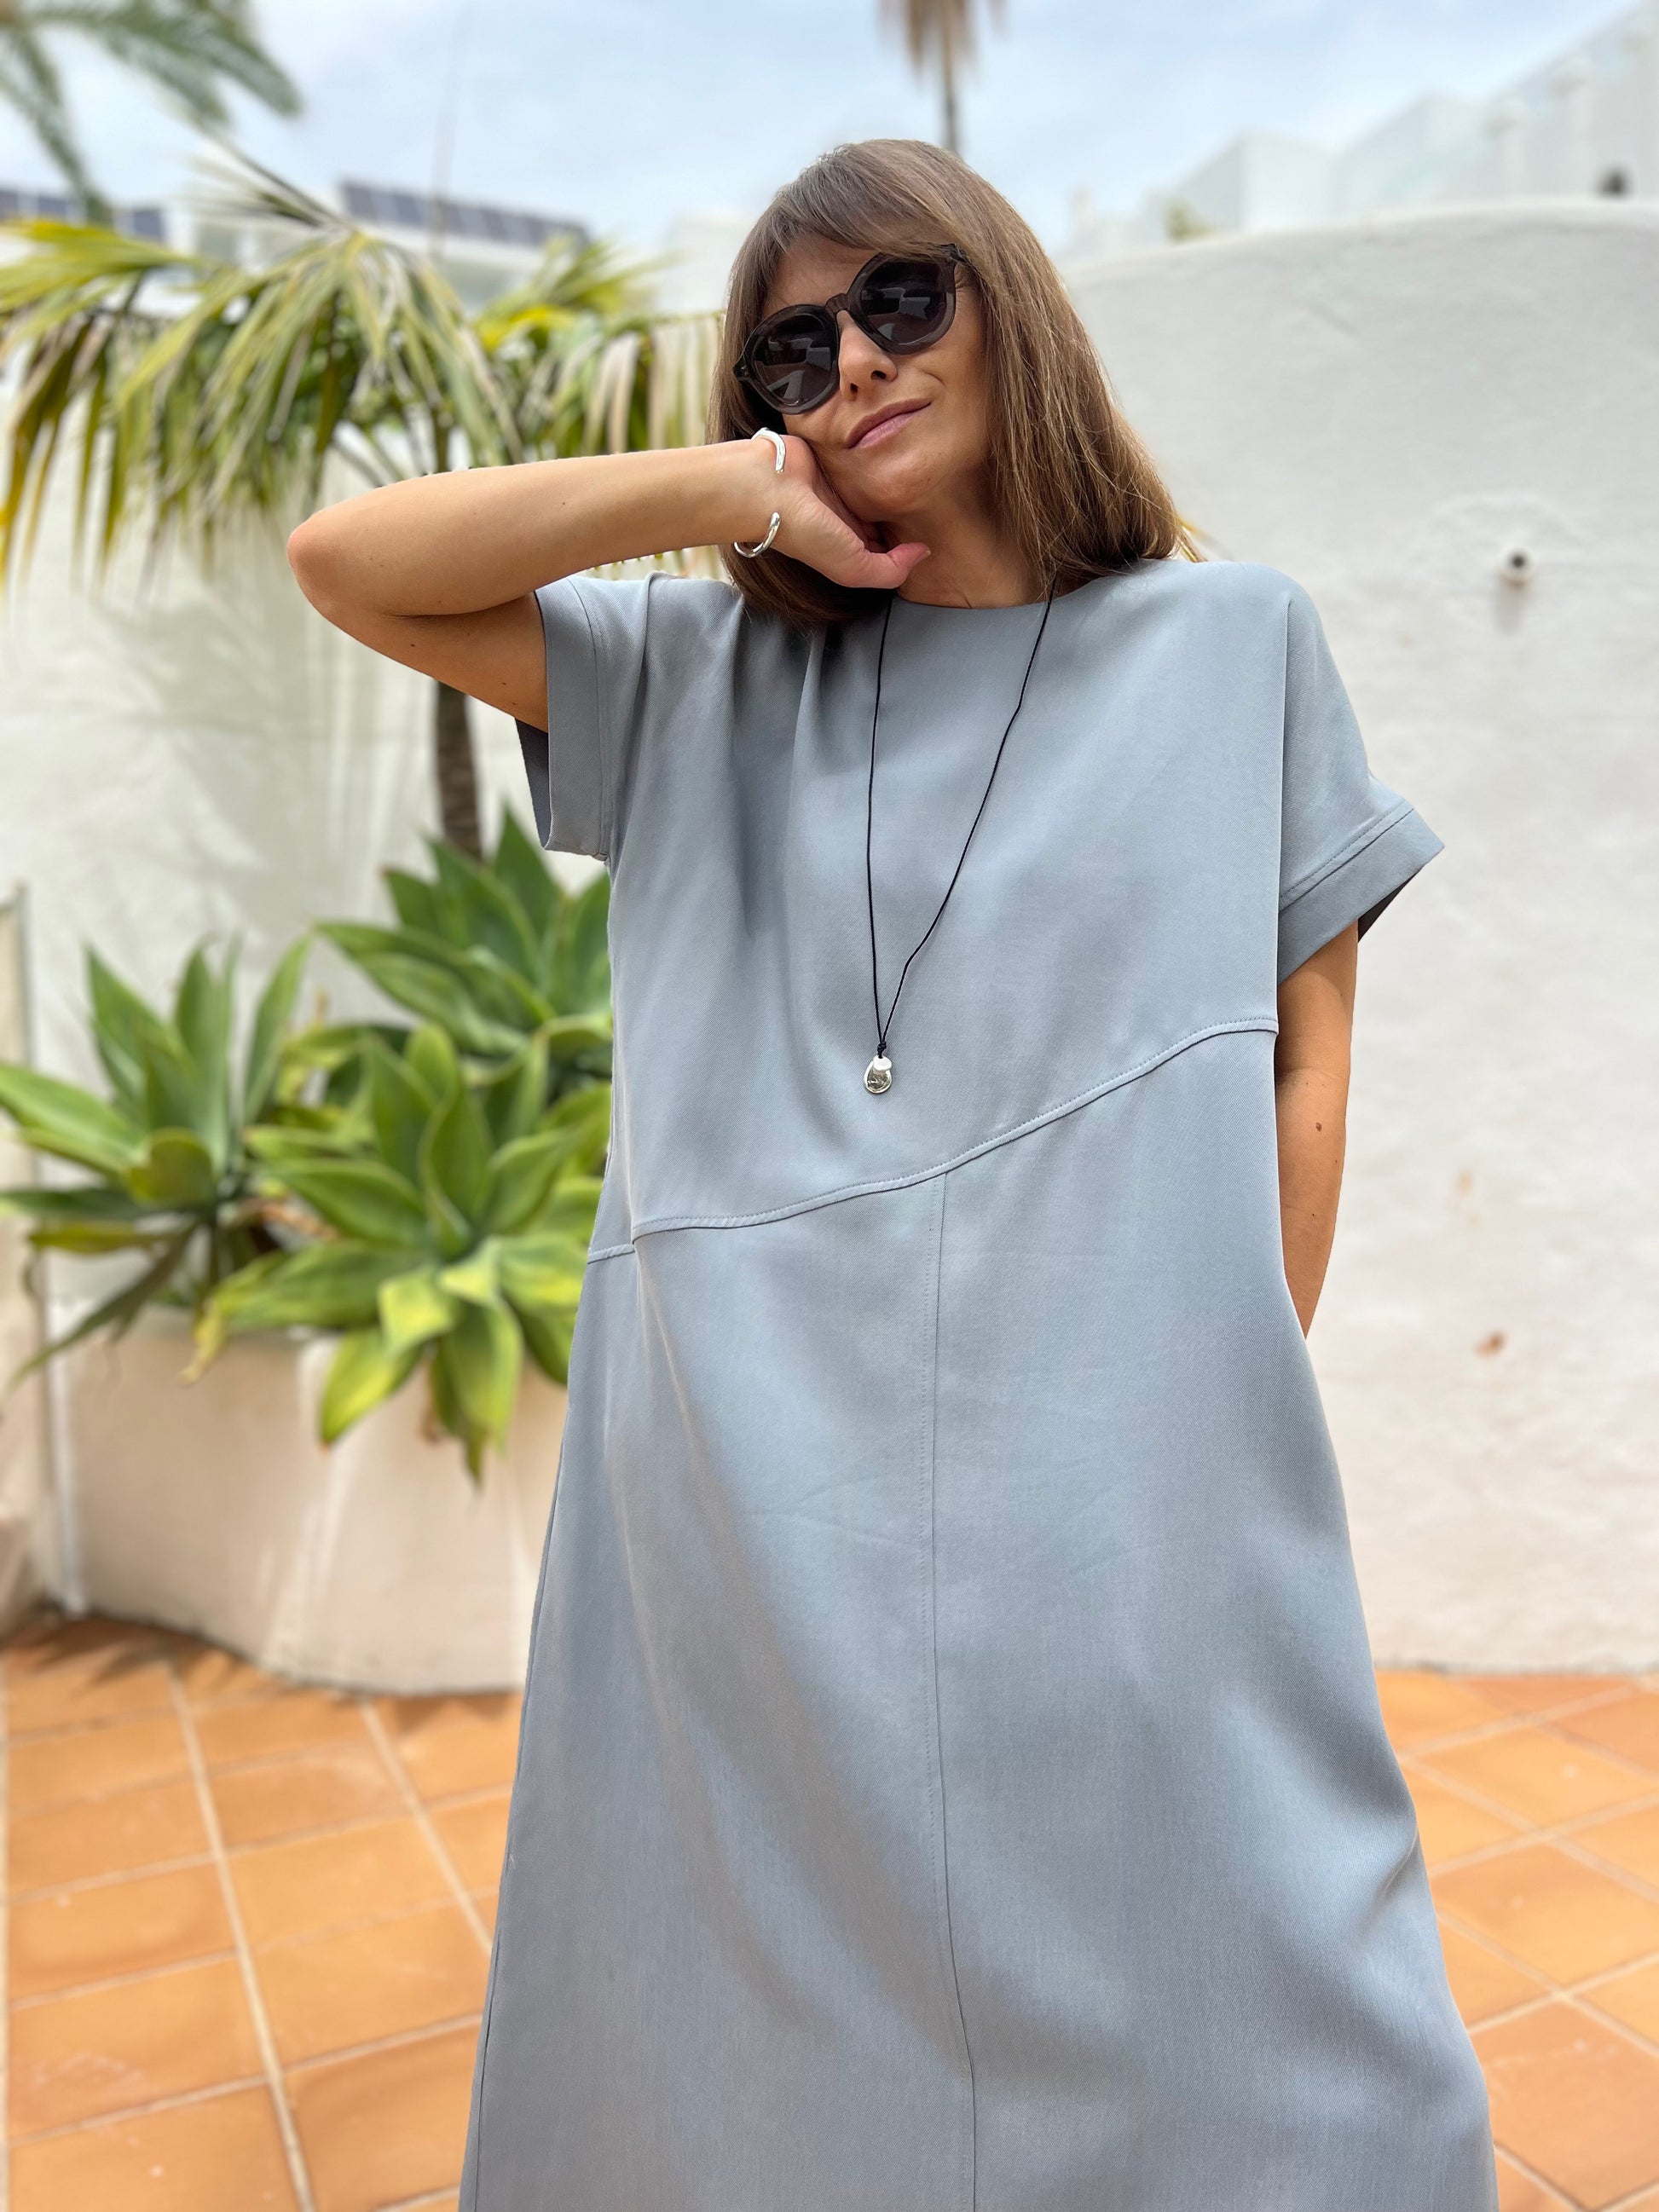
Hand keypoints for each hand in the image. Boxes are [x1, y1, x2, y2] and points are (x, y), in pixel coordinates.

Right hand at [744, 433, 929, 591]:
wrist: (767, 486)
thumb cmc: (803, 529)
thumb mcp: (853, 566)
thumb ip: (890, 570)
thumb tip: (922, 554)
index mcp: (849, 546)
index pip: (889, 547)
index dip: (911, 540)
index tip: (937, 526)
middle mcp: (846, 518)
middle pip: (886, 516)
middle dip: (909, 508)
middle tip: (941, 492)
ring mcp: (840, 488)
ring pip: (879, 486)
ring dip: (897, 478)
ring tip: (926, 466)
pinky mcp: (835, 459)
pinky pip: (865, 458)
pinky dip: (879, 454)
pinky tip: (898, 447)